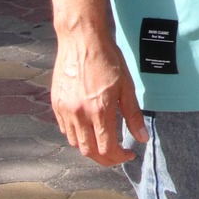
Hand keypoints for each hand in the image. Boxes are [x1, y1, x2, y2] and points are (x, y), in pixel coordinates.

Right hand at [51, 25, 147, 164]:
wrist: (81, 39)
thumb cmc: (107, 59)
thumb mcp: (126, 86)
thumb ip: (133, 115)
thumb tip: (142, 138)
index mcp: (99, 110)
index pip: (107, 150)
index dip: (119, 158)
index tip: (129, 154)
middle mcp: (79, 113)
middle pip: (89, 151)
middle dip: (105, 159)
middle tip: (117, 154)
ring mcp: (65, 109)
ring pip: (75, 143)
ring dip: (90, 148)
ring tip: (103, 141)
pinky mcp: (56, 103)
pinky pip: (65, 129)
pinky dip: (76, 135)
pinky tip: (88, 127)